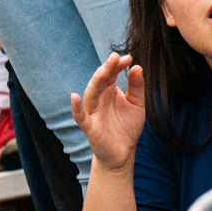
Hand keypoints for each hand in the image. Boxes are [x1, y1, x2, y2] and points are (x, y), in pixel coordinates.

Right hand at [70, 52, 145, 172]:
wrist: (123, 152)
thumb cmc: (127, 126)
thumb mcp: (137, 104)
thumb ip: (136, 87)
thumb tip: (136, 66)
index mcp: (109, 91)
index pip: (111, 74)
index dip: (117, 65)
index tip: (128, 58)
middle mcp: (99, 98)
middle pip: (100, 81)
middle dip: (106, 69)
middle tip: (114, 58)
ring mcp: (93, 111)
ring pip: (91, 94)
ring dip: (95, 83)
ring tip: (103, 72)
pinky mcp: (90, 126)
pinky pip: (80, 116)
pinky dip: (76, 108)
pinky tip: (75, 97)